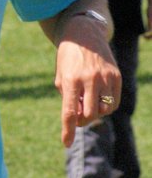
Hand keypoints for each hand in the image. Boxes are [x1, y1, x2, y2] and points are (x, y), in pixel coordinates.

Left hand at [54, 19, 120, 147]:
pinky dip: (106, 106)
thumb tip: (78, 118)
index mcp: (71, 79)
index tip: (66, 142)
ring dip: (95, 113)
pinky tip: (98, 99)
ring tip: (88, 103)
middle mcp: (89, 79)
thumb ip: (68, 98)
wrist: (84, 35)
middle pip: (89, 114)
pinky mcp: (116, 76)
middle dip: (82, 120)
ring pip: (104, 110)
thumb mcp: (61, 77)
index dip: (68, 130)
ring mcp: (105, 77)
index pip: (69, 112)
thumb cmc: (68, 59)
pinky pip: (114, 102)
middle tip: (78, 116)